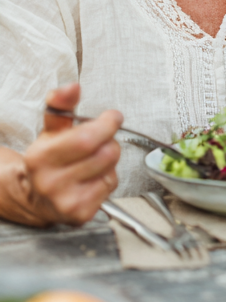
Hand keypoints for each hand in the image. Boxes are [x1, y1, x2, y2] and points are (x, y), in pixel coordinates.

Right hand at [0, 84, 121, 226]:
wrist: (37, 197)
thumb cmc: (50, 158)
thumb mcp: (52, 128)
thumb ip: (62, 104)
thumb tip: (72, 87)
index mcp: (41, 157)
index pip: (87, 137)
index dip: (107, 124)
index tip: (112, 118)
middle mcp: (51, 181)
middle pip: (107, 152)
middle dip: (109, 142)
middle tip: (99, 142)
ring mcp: (66, 201)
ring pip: (112, 169)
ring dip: (109, 162)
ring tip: (92, 161)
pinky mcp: (81, 214)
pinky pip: (110, 186)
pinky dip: (107, 179)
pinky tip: (91, 179)